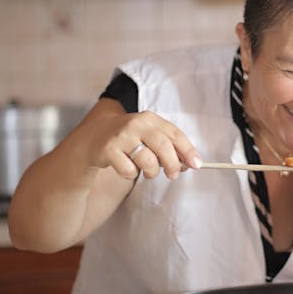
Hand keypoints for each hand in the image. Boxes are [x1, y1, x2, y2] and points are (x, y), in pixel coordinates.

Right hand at [81, 105, 202, 180]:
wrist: (95, 136)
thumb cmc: (129, 138)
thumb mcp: (149, 136)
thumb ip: (169, 147)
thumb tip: (189, 163)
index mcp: (150, 119)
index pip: (175, 134)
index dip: (188, 150)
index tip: (197, 164)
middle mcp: (136, 124)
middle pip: (163, 147)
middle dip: (172, 165)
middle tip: (173, 175)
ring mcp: (121, 137)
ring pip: (147, 161)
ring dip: (151, 172)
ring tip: (147, 171)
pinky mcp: (108, 150)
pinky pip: (129, 171)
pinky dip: (131, 174)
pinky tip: (127, 167)